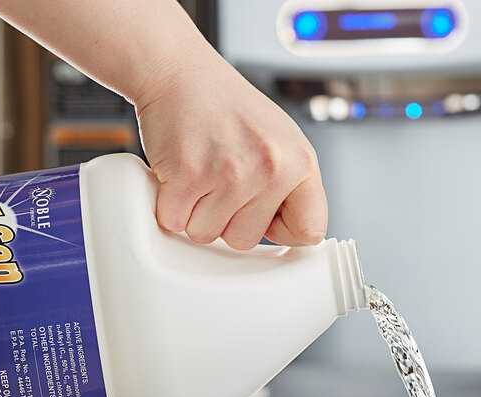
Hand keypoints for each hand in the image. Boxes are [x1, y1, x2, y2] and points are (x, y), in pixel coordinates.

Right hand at [136, 45, 327, 249]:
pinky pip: (176, 222)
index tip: (266, 219)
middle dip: (226, 219)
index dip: (283, 231)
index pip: (309, 231)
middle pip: (244, 241)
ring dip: (195, 212)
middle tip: (219, 180)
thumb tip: (292, 234)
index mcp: (300, 162)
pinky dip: (170, 205)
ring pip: (206, 234)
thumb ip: (291, 188)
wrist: (180, 72)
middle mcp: (271, 168)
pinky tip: (179, 174)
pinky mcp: (189, 175)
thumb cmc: (227, 108)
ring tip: (201, 173)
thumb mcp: (281, 141)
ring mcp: (230, 173)